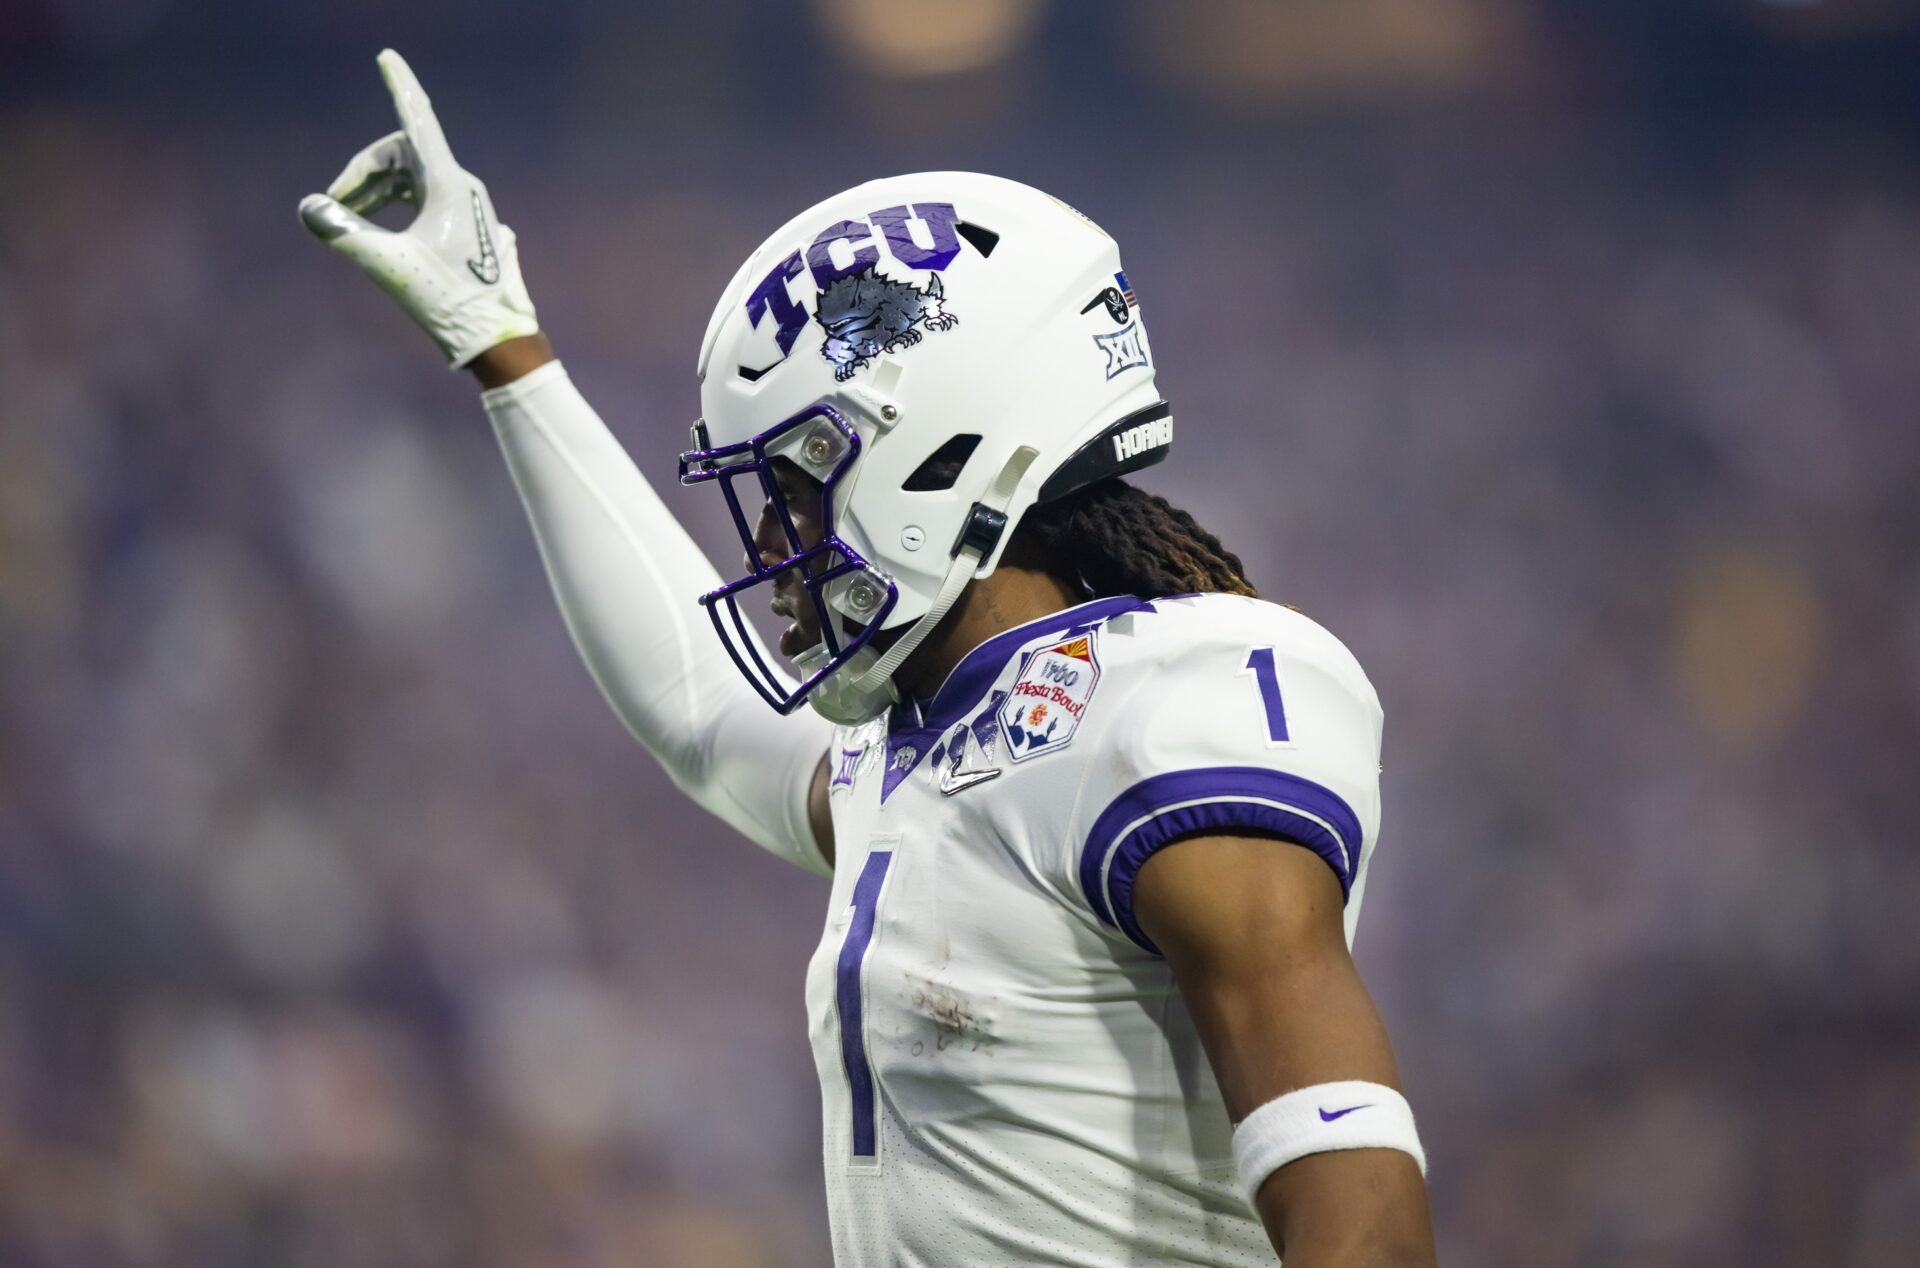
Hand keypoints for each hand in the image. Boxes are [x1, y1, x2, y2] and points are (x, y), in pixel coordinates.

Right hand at [298, 49, 537, 367]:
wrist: (494, 337)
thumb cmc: (446, 301)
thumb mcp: (387, 265)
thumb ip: (345, 232)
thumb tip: (309, 208)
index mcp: (451, 184)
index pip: (418, 122)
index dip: (400, 87)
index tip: (387, 57)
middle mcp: (463, 186)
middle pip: (403, 154)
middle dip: (364, 170)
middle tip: (334, 201)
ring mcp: (467, 205)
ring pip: (411, 177)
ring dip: (375, 189)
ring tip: (348, 216)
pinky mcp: (465, 224)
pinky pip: (422, 196)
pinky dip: (393, 203)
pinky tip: (375, 225)